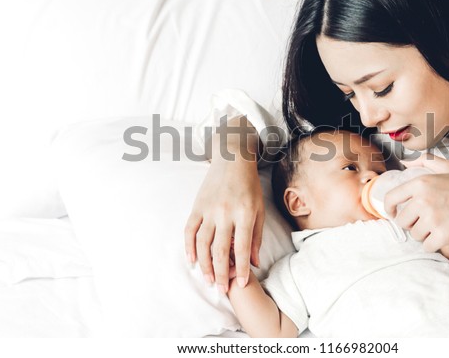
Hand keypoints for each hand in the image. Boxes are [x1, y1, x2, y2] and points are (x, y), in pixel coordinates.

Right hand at [185, 158, 263, 292]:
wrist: (232, 159)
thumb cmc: (249, 186)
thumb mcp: (259, 209)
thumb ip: (256, 236)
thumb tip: (254, 262)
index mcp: (244, 214)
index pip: (242, 248)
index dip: (241, 268)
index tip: (241, 283)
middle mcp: (225, 214)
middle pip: (220, 250)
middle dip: (221, 273)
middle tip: (222, 289)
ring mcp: (209, 210)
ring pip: (203, 244)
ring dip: (205, 265)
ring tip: (209, 280)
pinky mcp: (197, 206)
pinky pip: (189, 231)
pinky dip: (189, 247)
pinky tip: (192, 261)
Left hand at [383, 153, 448, 251]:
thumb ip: (425, 161)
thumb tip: (404, 162)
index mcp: (421, 183)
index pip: (391, 198)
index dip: (389, 209)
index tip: (393, 214)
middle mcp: (423, 201)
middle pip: (402, 221)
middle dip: (411, 223)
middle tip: (426, 221)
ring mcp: (432, 219)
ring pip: (414, 235)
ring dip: (424, 234)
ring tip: (439, 226)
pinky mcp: (442, 235)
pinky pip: (427, 246)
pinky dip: (434, 244)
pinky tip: (444, 236)